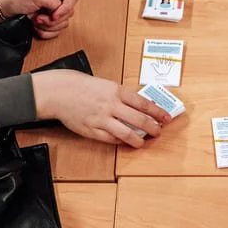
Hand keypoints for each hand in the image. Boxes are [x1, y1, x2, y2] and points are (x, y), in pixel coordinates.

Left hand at [0, 0, 76, 37]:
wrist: (3, 11)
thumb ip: (53, 1)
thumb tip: (61, 9)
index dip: (67, 7)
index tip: (55, 14)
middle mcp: (54, 0)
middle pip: (69, 13)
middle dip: (54, 19)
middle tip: (40, 18)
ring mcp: (51, 12)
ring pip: (63, 24)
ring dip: (48, 26)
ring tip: (35, 21)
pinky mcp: (47, 24)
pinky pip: (55, 32)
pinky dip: (45, 32)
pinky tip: (35, 27)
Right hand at [31, 70, 168, 146]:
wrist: (60, 92)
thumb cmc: (83, 86)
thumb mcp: (107, 85)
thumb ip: (122, 96)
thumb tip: (140, 106)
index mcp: (117, 91)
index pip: (144, 104)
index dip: (158, 113)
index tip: (166, 118)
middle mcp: (112, 105)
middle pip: (139, 120)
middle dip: (153, 128)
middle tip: (159, 131)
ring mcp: (102, 119)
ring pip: (126, 134)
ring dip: (138, 140)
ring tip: (143, 142)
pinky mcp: (92, 130)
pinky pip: (110, 139)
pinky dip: (120, 141)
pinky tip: (124, 141)